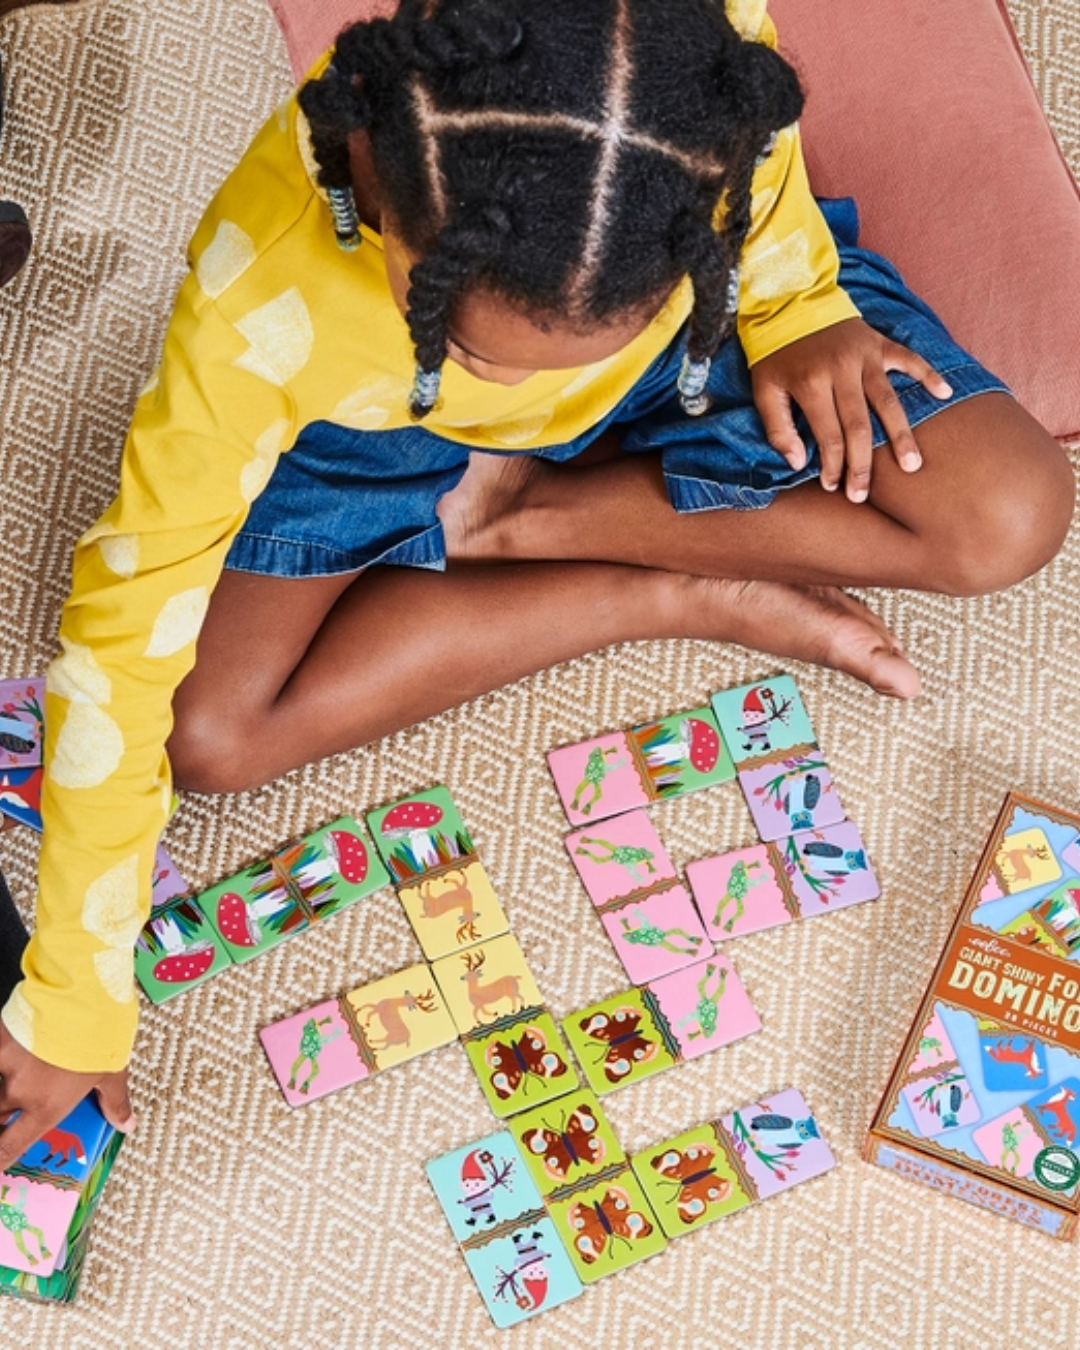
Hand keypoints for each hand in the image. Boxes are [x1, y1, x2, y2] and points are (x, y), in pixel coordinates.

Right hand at [0, 1018, 134, 1171]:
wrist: (81, 995)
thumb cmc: (99, 1034)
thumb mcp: (113, 1072)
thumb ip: (114, 1102)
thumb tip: (126, 1124)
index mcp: (47, 1107)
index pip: (10, 1146)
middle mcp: (20, 1090)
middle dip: (1, 1118)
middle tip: (8, 1114)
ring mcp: (5, 1063)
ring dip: (2, 1083)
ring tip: (18, 1073)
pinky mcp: (0, 1037)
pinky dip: (3, 1052)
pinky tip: (11, 1044)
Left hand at [751, 317, 952, 502]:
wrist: (790, 300)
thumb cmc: (776, 353)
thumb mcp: (764, 389)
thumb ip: (778, 427)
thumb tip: (798, 462)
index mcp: (811, 383)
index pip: (828, 435)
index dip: (832, 465)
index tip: (834, 486)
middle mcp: (842, 371)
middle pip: (859, 427)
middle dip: (863, 464)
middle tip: (866, 494)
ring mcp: (864, 356)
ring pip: (888, 401)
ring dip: (901, 435)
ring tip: (912, 464)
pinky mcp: (879, 343)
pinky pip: (909, 359)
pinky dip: (928, 374)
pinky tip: (945, 394)